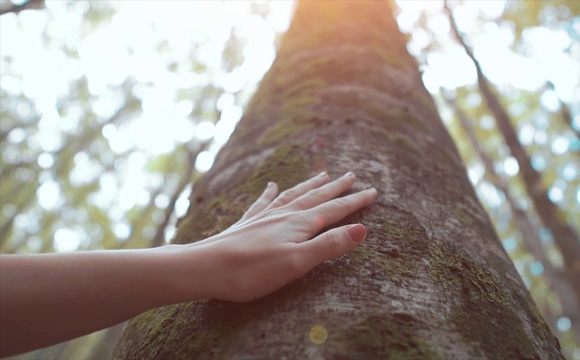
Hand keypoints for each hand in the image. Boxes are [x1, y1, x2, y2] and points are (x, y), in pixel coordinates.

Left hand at [179, 171, 376, 301]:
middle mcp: (283, 215)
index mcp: (299, 224)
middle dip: (337, 188)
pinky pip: (264, 201)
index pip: (334, 210)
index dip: (355, 201)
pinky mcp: (247, 224)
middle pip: (316, 197)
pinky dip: (271, 192)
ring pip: (293, 195)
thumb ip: (329, 246)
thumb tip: (362, 230)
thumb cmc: (252, 271)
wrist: (205, 267)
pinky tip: (272, 185)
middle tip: (353, 175)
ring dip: (310, 185)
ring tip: (323, 174)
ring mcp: (264, 217)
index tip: (373, 191)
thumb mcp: (298, 263)